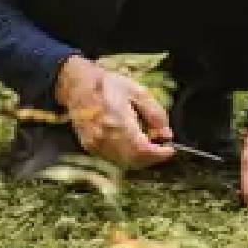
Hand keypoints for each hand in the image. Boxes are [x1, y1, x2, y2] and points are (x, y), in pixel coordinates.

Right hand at [54, 56, 174, 168]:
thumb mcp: (138, 91)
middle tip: (161, 148)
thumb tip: (166, 134)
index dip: (159, 154)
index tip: (170, 149)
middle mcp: (105, 137)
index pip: (142, 149)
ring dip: (140, 159)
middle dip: (152, 158)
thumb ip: (155, 114)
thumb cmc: (108, 85)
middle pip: (134, 160)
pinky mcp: (90, 147)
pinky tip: (133, 145)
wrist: (78, 85)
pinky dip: (127, 157)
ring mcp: (95, 144)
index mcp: (118, 121)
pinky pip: (113, 159)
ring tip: (149, 145)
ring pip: (124, 163)